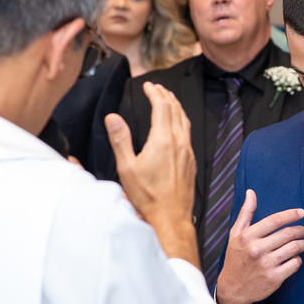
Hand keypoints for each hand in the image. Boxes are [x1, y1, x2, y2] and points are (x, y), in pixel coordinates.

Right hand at [106, 82, 197, 261]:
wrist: (171, 218)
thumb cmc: (148, 197)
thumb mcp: (127, 168)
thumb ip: (120, 139)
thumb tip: (112, 117)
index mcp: (163, 141)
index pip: (162, 107)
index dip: (155, 92)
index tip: (148, 85)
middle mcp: (179, 143)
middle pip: (175, 110)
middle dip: (166, 95)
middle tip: (157, 88)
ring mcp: (188, 153)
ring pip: (185, 121)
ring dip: (176, 106)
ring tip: (168, 100)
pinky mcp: (191, 162)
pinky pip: (188, 134)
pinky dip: (181, 121)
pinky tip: (176, 126)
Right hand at [215, 189, 303, 303]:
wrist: (232, 289)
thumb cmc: (235, 259)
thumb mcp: (235, 235)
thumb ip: (246, 213)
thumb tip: (251, 192)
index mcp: (248, 236)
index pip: (274, 220)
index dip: (291, 215)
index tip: (302, 212)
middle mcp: (257, 250)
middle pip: (288, 234)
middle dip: (301, 230)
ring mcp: (266, 265)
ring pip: (294, 248)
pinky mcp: (274, 278)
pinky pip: (294, 264)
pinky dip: (298, 259)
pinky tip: (296, 258)